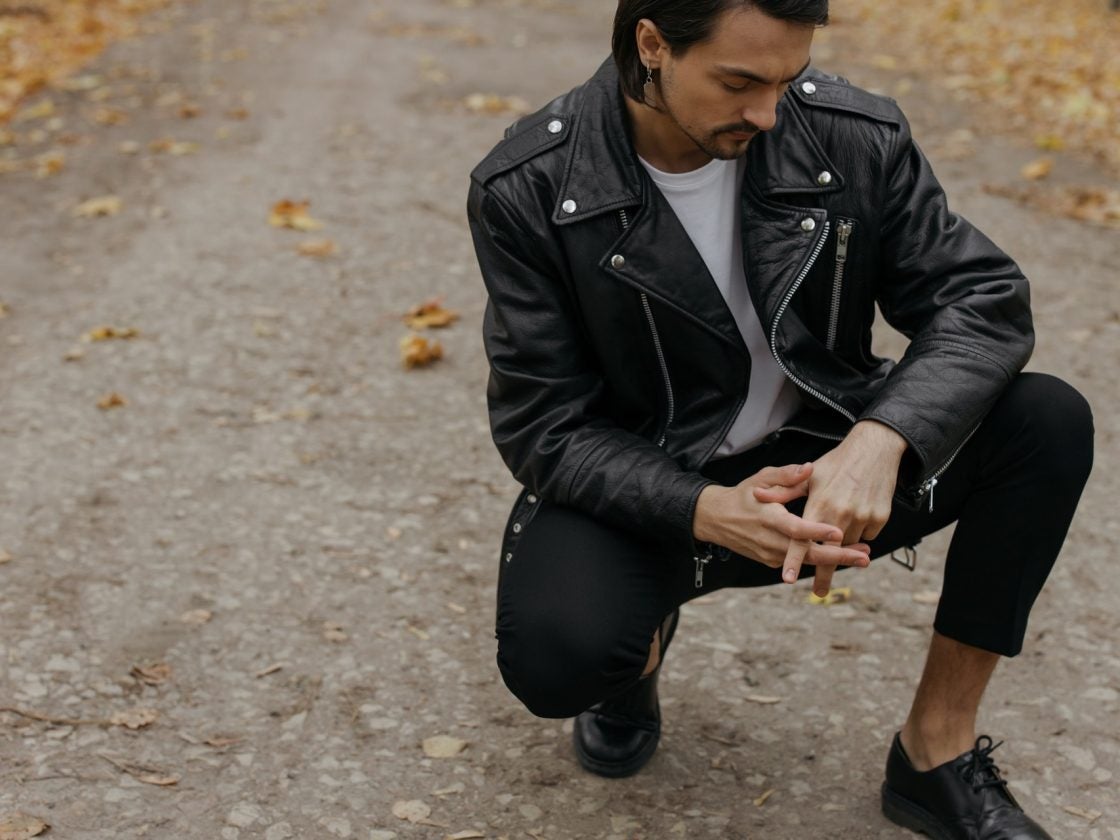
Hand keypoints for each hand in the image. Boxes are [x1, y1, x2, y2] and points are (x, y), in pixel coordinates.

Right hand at [693, 463, 871, 571]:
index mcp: (768, 517)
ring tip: (861, 557)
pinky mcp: (770, 561)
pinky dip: (820, 561)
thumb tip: (809, 468)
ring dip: (834, 561)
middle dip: (837, 557)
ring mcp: (770, 554)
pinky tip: (840, 556)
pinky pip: (799, 563)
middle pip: (807, 554)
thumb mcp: (761, 478)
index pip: (796, 528)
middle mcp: (769, 540)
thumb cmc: (743, 495)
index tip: (839, 532)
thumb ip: (786, 475)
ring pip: (806, 562)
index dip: (818, 531)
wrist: (716, 519)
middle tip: (864, 556)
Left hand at [754, 421, 906, 596]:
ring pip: (849, 543)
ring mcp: (862, 517)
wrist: (875, 449)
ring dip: (843, 546)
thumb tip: (758, 497)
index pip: (803, 538)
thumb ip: (783, 489)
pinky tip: (856, 515)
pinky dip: (860, 532)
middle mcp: (841, 514)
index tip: (788, 578)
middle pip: (830, 552)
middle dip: (825, 575)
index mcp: (820, 504)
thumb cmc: (838, 462)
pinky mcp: (879, 518)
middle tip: (819, 593)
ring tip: (840, 531)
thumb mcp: (810, 475)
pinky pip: (866, 535)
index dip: (795, 559)